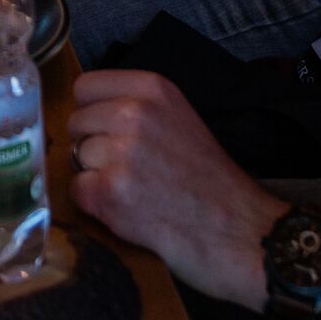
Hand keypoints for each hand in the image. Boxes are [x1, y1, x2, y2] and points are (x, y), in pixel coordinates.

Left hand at [59, 70, 287, 307]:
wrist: (244, 233)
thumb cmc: (212, 183)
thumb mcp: (180, 120)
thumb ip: (136, 108)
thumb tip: (87, 115)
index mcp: (153, 89)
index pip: (86, 87)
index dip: (92, 114)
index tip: (110, 134)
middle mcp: (135, 112)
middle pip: (77, 123)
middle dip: (93, 148)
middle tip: (131, 172)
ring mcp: (123, 151)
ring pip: (75, 158)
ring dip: (96, 178)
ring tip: (137, 193)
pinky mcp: (112, 191)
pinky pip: (76, 191)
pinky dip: (96, 206)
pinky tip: (130, 212)